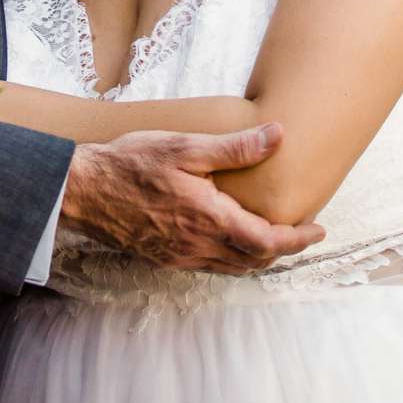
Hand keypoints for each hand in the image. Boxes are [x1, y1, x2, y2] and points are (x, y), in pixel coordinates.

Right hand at [64, 122, 326, 275]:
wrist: (84, 191)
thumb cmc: (131, 163)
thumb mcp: (186, 147)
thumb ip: (235, 148)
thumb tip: (278, 135)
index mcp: (210, 218)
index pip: (268, 242)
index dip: (298, 240)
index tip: (318, 231)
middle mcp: (199, 246)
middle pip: (255, 260)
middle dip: (284, 250)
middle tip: (303, 233)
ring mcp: (181, 257)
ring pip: (234, 267)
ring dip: (259, 256)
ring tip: (275, 238)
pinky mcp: (166, 259)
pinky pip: (211, 265)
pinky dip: (233, 257)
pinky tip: (232, 240)